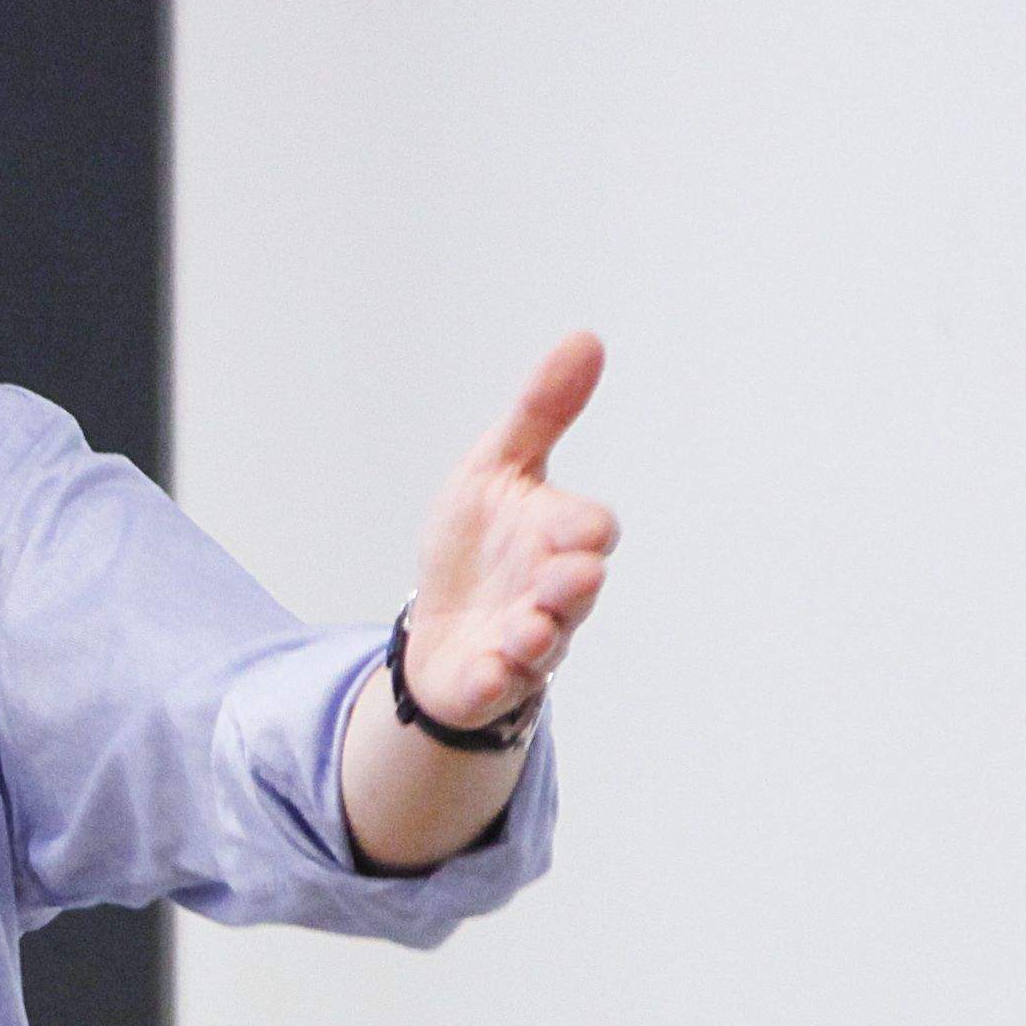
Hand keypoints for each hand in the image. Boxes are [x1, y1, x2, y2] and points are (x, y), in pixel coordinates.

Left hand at [404, 331, 617, 730]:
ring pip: (543, 642)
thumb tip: (586, 338)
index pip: (587, 530)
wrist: (438, 623)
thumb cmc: (478, 544)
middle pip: (575, 590)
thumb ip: (541, 412)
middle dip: (572, 584)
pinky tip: (486, 672)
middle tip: (569, 577)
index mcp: (556, 536)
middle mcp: (551, 592)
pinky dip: (494, 681)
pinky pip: (498, 686)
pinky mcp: (489, 681)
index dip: (585, 528)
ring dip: (537, 635)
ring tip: (528, 630)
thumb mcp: (498, 467)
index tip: (586, 527)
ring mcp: (524, 641)